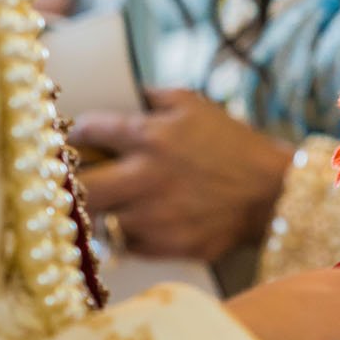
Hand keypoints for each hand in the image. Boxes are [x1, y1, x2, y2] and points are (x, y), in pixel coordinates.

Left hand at [71, 89, 293, 260]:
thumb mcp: (196, 104)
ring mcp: (153, 217)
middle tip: (77, 180)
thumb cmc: (232, 144)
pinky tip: (143, 220)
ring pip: (99, 221)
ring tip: (116, 202)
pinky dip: (128, 234)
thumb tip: (125, 94)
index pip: (88, 132)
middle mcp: (145, 178)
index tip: (81, 138)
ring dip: (103, 211)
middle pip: (78, 189)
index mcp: (151, 137)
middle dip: (70, 184)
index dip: (78, 134)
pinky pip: (125, 245)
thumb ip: (154, 96)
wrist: (270, 192)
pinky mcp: (164, 246)